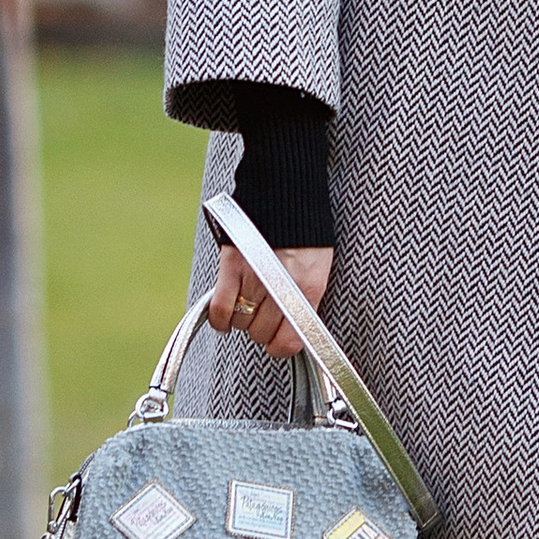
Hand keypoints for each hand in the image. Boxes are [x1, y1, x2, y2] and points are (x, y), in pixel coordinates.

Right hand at [207, 240, 333, 358]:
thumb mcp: (318, 268)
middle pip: (261, 333)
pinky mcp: (231, 267)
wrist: (286, 192)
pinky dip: (220, 320)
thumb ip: (305, 298)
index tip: (276, 344)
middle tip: (262, 316)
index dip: (279, 347)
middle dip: (261, 329)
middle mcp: (281, 289)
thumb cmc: (304, 232)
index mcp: (308, 289)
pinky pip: (221, 310)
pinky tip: (225, 320)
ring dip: (242, 320)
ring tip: (248, 306)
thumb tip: (291, 329)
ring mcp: (254, 279)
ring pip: (241, 323)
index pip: (288, 341)